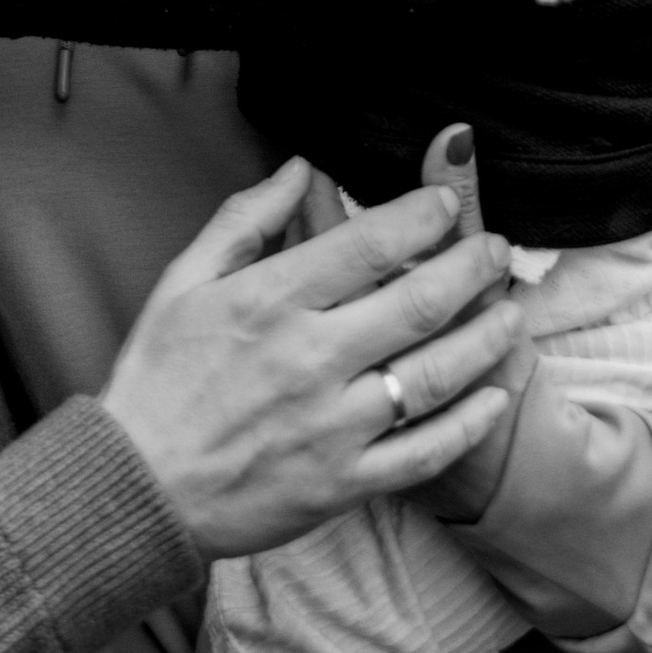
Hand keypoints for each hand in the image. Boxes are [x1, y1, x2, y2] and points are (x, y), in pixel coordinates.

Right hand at [97, 159, 521, 561]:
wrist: (140, 484)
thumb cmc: (158, 377)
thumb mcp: (184, 279)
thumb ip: (245, 218)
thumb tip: (299, 167)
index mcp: (269, 300)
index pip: (366, 244)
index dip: (418, 217)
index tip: (449, 203)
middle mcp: (309, 359)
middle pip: (416, 303)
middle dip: (469, 268)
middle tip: (498, 248)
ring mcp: (332, 426)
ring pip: (433, 375)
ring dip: (484, 339)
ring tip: (511, 312)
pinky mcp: (344, 483)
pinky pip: (424, 452)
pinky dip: (467, 423)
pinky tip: (492, 396)